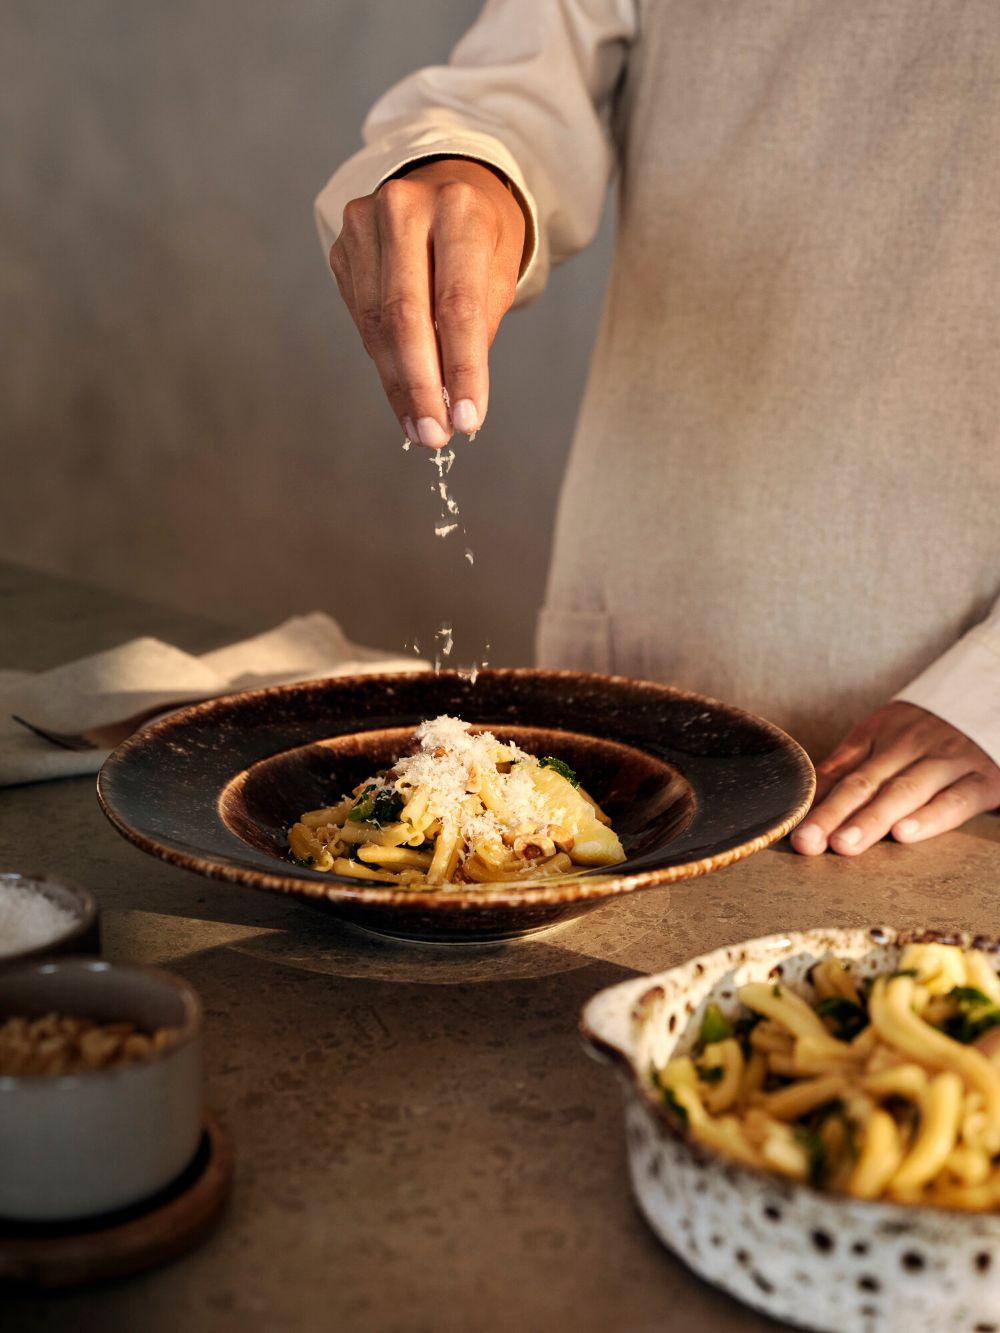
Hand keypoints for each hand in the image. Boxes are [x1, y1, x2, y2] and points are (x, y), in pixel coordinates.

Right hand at [329, 157, 525, 447]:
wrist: (445, 180)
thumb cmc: (481, 234)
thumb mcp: (499, 270)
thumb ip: (477, 328)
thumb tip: (453, 402)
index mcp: (458, 207)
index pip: (458, 305)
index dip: (462, 370)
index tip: (468, 420)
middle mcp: (404, 207)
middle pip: (406, 316)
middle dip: (422, 386)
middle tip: (435, 435)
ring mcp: (364, 223)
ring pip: (376, 324)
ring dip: (399, 385)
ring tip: (419, 427)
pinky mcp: (342, 245)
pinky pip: (361, 318)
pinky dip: (383, 363)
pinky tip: (402, 396)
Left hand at [790, 702, 999, 856]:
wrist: (994, 698)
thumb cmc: (932, 732)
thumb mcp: (888, 735)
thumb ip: (851, 766)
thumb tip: (807, 801)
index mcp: (880, 732)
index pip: (840, 771)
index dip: (815, 801)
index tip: (792, 830)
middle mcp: (910, 744)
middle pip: (864, 783)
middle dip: (832, 815)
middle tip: (807, 842)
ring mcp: (947, 761)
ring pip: (904, 792)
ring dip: (871, 819)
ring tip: (844, 844)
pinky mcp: (984, 780)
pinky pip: (954, 800)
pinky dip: (929, 818)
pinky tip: (903, 834)